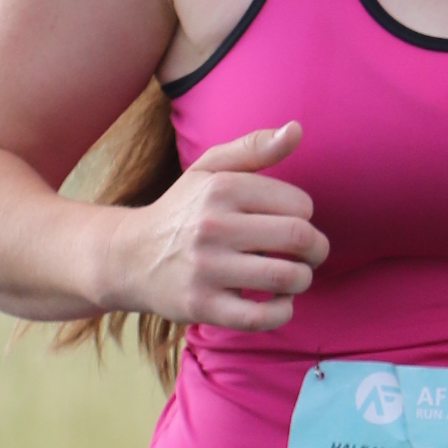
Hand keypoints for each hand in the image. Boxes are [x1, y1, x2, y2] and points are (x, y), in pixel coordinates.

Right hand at [118, 124, 326, 329]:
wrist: (130, 257)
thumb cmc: (182, 211)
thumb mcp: (210, 169)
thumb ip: (254, 148)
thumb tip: (297, 130)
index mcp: (221, 189)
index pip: (299, 204)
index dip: (306, 216)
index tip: (292, 222)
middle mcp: (213, 226)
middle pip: (299, 239)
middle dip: (317, 249)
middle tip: (311, 254)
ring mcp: (206, 269)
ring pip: (286, 277)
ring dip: (303, 279)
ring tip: (294, 277)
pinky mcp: (202, 305)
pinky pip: (260, 317)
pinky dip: (282, 311)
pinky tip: (278, 302)